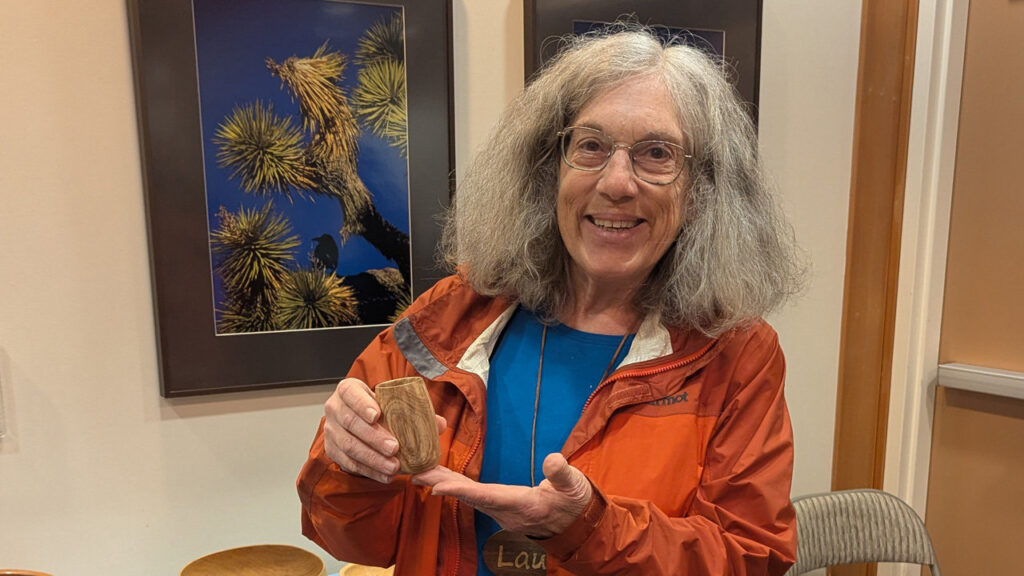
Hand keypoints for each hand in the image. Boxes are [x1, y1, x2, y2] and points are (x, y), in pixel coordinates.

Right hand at [323, 377, 445, 482]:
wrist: (356, 422)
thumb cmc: (377, 409)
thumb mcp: (391, 403)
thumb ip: (415, 410)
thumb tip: (439, 424)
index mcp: (348, 391)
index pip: (351, 393)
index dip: (362, 404)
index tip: (377, 415)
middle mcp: (335, 409)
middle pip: (350, 422)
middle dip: (373, 436)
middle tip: (394, 447)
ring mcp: (331, 431)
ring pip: (349, 446)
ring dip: (372, 458)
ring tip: (393, 466)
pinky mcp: (332, 451)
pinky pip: (349, 463)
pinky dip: (369, 471)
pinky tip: (385, 476)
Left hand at [412, 453, 592, 537]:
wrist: (576, 523)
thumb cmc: (574, 502)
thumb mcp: (574, 486)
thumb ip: (563, 474)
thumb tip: (553, 458)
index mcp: (523, 505)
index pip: (487, 496)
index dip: (462, 490)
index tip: (438, 487)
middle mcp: (506, 511)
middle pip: (469, 497)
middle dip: (443, 485)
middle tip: (416, 474)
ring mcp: (501, 510)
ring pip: (468, 496)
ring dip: (444, 484)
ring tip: (421, 472)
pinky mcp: (499, 506)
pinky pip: (472, 495)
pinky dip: (455, 485)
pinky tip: (442, 477)